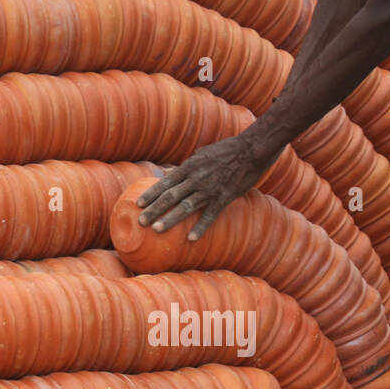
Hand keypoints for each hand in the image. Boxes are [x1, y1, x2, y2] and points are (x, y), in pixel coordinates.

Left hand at [135, 133, 275, 239]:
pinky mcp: (224, 197)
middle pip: (170, 196)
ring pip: (186, 206)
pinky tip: (191, 238)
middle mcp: (196, 178)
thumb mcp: (202, 154)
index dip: (151, 194)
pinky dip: (200, 227)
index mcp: (189, 167)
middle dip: (154, 209)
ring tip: (157, 229)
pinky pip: (210, 215)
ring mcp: (209, 189)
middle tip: (141, 221)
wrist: (251, 150)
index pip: (164, 182)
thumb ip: (185, 166)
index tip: (138, 204)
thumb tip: (168, 172)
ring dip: (170, 219)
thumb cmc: (226, 150)